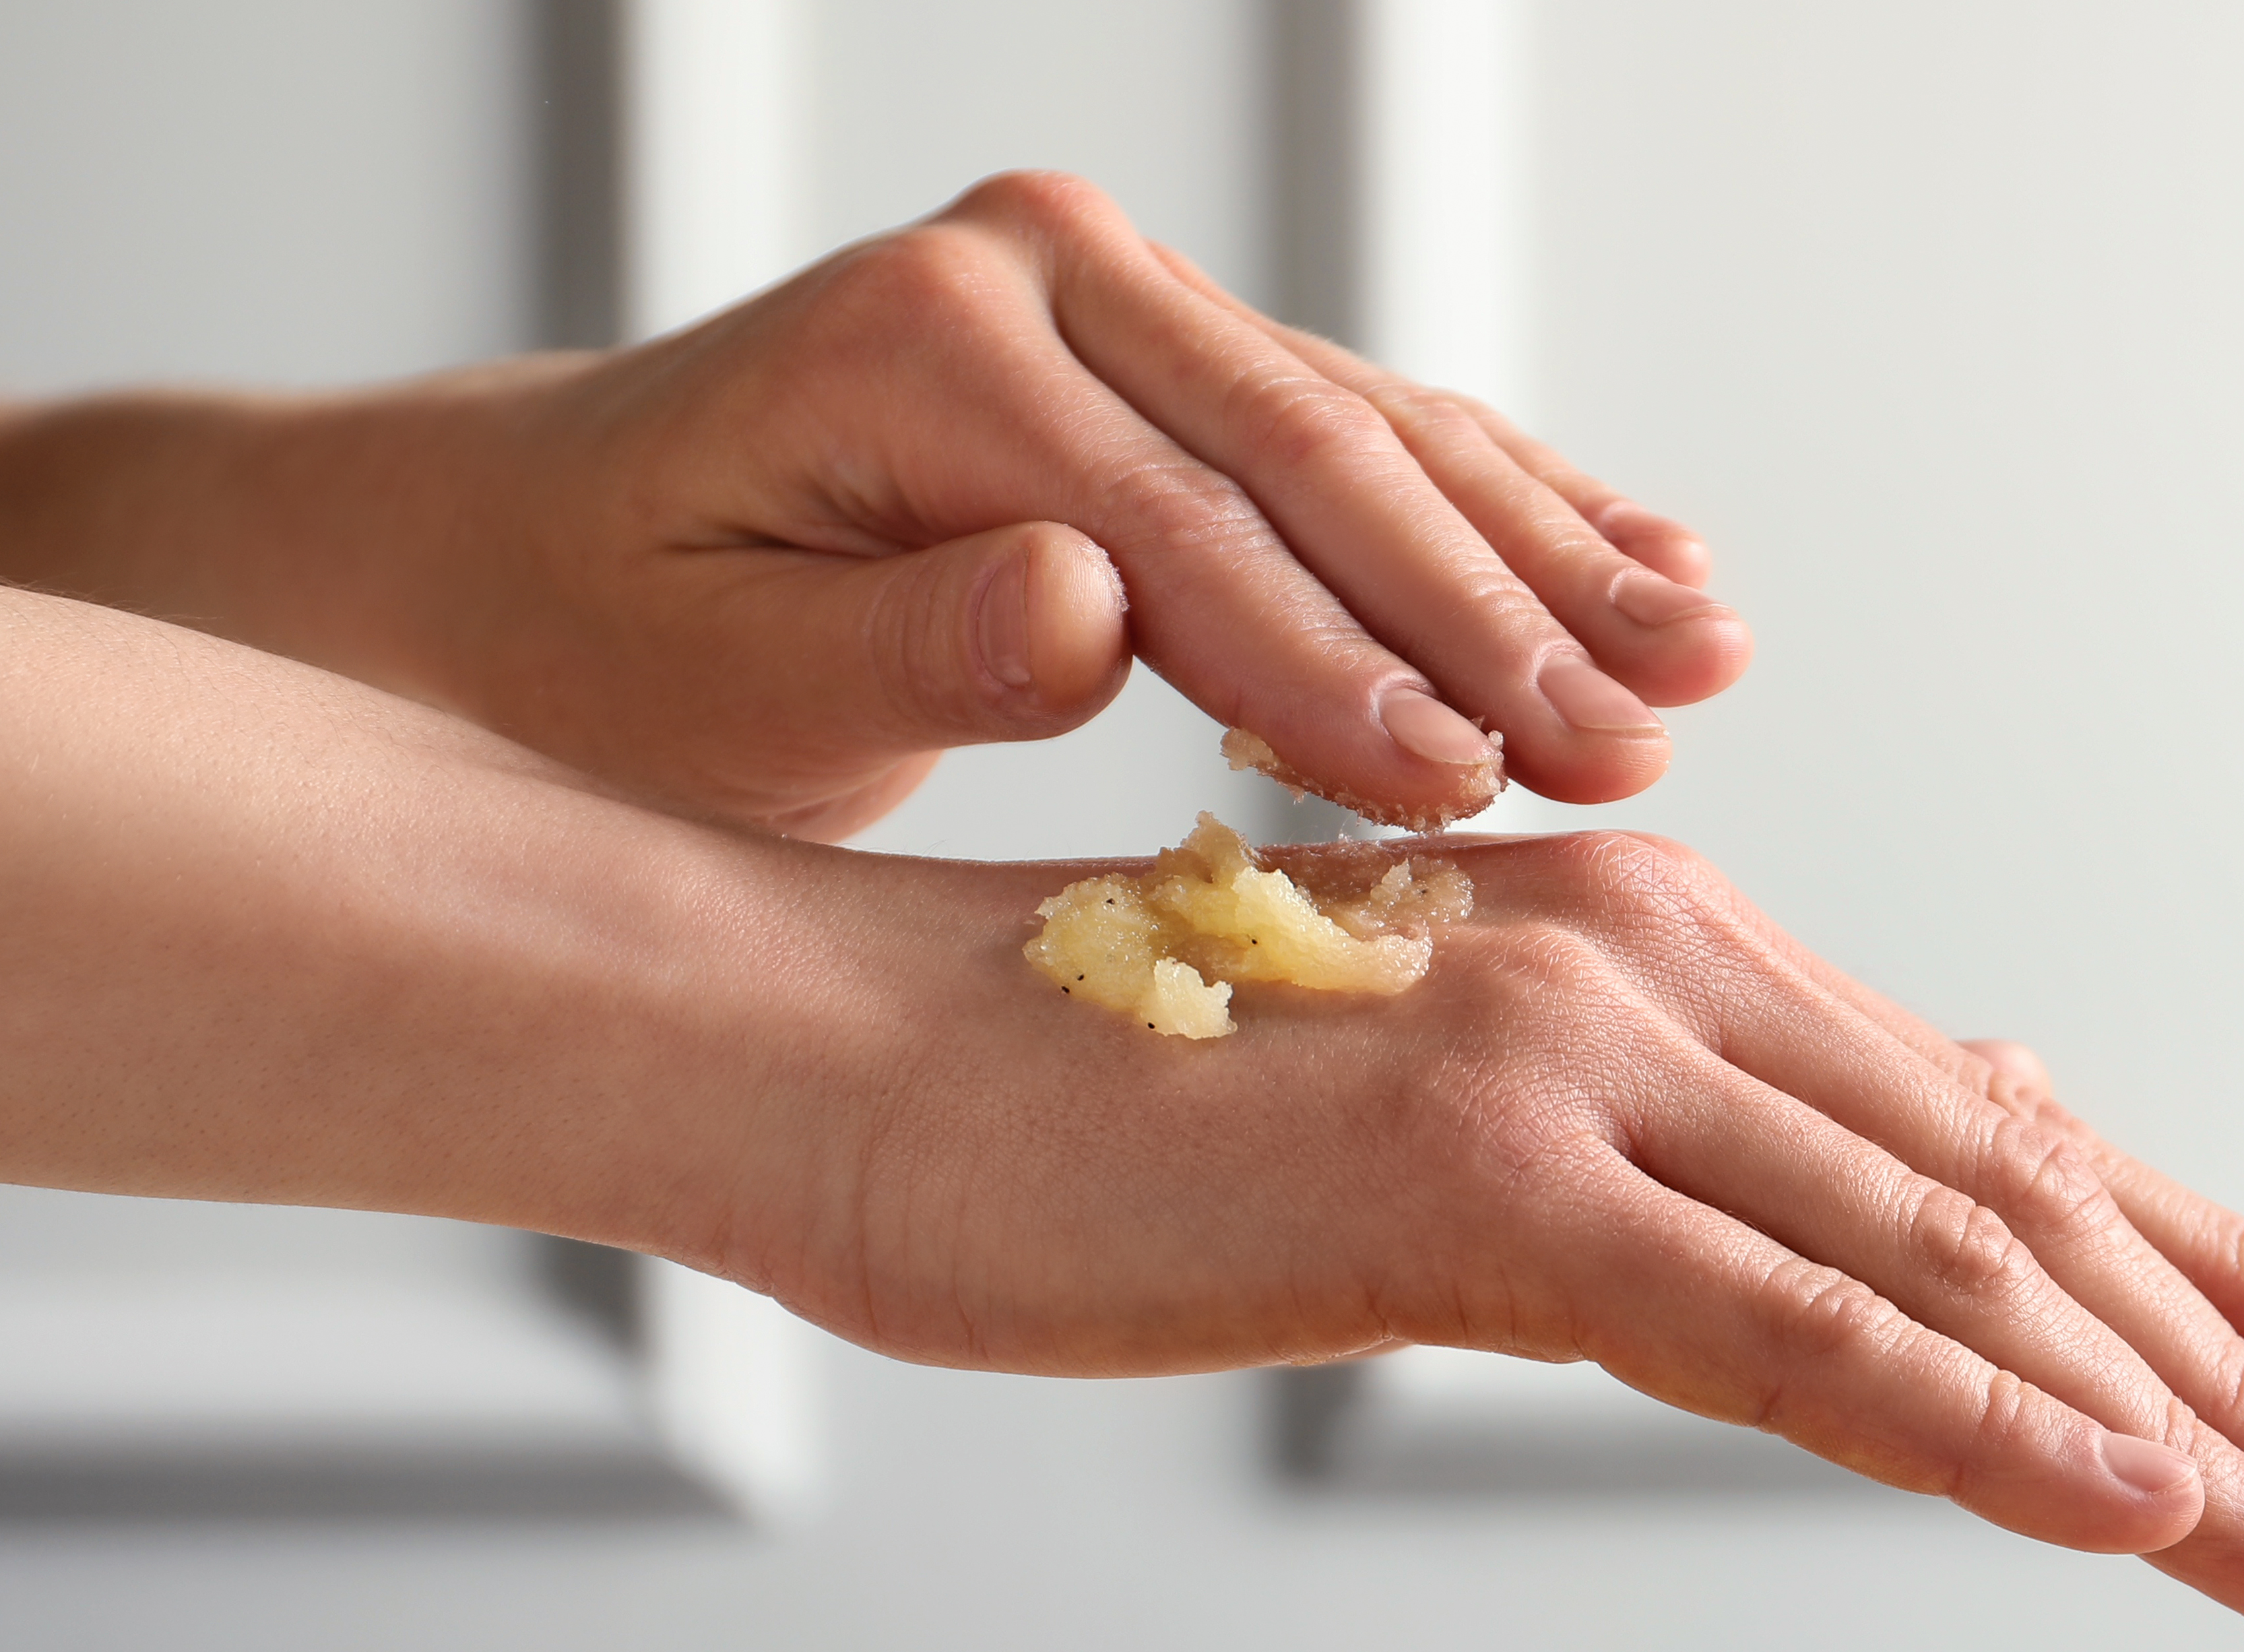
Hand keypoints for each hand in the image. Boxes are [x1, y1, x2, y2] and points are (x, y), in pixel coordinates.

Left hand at [378, 173, 1748, 838]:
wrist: (541, 558)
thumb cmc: (611, 647)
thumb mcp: (717, 678)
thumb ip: (901, 643)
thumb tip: (1082, 606)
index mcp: (931, 344)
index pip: (1185, 527)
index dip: (1338, 664)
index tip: (1468, 785)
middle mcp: (1040, 274)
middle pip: (1317, 459)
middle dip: (1496, 616)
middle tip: (1638, 743)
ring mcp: (1116, 298)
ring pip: (1379, 435)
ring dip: (1552, 558)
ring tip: (1702, 665)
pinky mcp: (1169, 354)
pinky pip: (1374, 431)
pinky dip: (1519, 507)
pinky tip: (1649, 570)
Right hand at [809, 832, 2243, 1623]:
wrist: (837, 1062)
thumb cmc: (1079, 1131)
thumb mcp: (1400, 1159)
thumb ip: (1612, 1203)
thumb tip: (1773, 1299)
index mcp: (1638, 954)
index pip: (1963, 1128)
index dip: (2176, 1252)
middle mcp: (1648, 967)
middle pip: (2001, 1199)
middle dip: (2218, 1365)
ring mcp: (1573, 1062)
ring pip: (1942, 1269)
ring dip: (2165, 1427)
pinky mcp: (1483, 1181)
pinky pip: (1788, 1332)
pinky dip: (1983, 1424)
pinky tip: (2135, 1508)